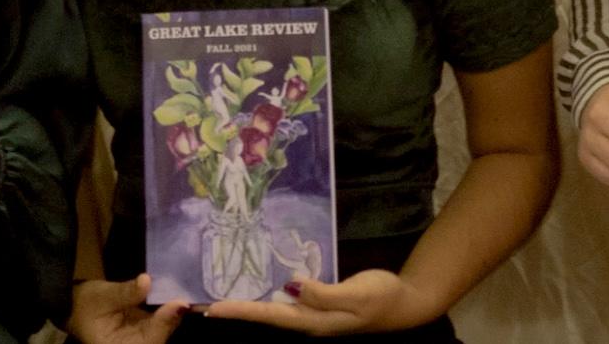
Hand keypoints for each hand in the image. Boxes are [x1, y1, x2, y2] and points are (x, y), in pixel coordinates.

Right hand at [67, 274, 183, 342]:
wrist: (75, 305)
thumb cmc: (84, 303)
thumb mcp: (101, 295)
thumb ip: (125, 292)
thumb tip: (146, 281)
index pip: (148, 338)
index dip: (165, 322)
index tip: (180, 303)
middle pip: (161, 336)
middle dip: (176, 317)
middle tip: (192, 296)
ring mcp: (143, 338)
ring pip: (165, 328)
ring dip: (177, 312)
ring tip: (194, 294)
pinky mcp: (148, 328)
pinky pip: (164, 320)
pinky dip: (172, 309)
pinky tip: (183, 294)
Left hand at [200, 268, 434, 334]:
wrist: (406, 302)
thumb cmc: (382, 297)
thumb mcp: (357, 293)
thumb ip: (325, 293)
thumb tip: (292, 286)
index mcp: (315, 321)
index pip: (270, 316)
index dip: (241, 311)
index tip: (212, 309)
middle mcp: (309, 322)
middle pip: (265, 316)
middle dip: (236, 310)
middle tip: (202, 304)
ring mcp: (314, 315)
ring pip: (273, 311)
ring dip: (248, 305)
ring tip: (220, 297)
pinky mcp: (319, 305)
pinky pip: (286, 302)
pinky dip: (267, 296)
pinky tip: (256, 288)